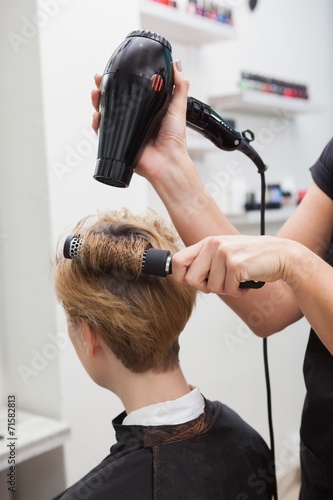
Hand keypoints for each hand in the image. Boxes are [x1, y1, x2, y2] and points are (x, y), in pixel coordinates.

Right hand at [91, 61, 191, 183]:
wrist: (168, 161)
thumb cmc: (175, 138)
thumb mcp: (178, 107)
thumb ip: (180, 86)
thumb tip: (176, 63)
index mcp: (146, 109)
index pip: (128, 91)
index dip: (119, 80)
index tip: (113, 70)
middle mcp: (134, 119)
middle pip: (112, 100)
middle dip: (102, 89)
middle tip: (97, 81)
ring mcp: (125, 131)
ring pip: (105, 114)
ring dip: (97, 103)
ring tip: (95, 94)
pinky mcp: (118, 143)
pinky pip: (103, 133)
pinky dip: (97, 124)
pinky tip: (97, 116)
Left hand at [171, 235, 289, 295]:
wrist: (281, 255)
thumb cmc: (253, 258)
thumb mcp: (225, 253)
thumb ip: (205, 261)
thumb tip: (183, 278)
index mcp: (207, 242)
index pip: (177, 261)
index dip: (181, 277)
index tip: (195, 282)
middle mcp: (213, 245)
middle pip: (191, 280)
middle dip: (206, 288)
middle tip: (222, 283)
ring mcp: (224, 254)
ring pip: (211, 288)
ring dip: (227, 289)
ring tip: (239, 278)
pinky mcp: (236, 265)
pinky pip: (228, 290)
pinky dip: (239, 291)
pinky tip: (247, 281)